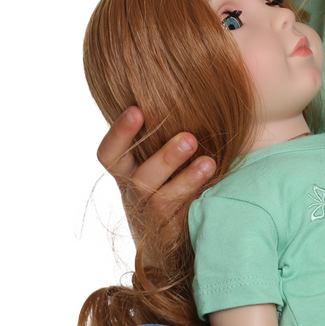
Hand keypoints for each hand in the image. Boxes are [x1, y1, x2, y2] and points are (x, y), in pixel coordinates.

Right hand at [96, 107, 215, 252]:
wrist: (164, 241)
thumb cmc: (164, 183)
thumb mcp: (154, 161)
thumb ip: (161, 135)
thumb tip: (182, 83)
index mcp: (125, 172)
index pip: (109, 153)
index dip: (119, 133)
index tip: (136, 109)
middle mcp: (133, 194)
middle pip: (140, 178)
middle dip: (164, 157)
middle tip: (189, 138)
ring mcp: (150, 217)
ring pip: (162, 200)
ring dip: (186, 179)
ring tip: (209, 163)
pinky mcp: (170, 235)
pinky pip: (183, 219)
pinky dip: (198, 201)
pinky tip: (214, 186)